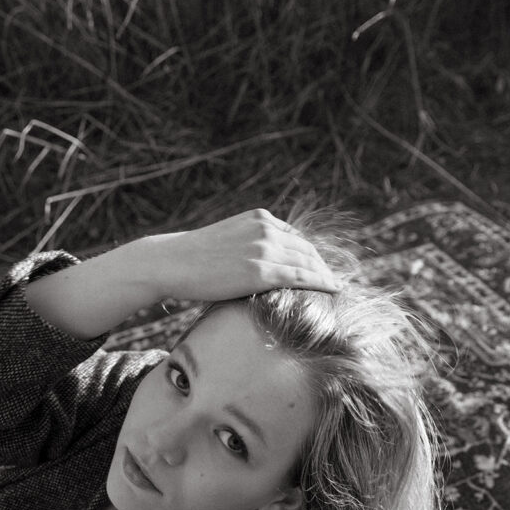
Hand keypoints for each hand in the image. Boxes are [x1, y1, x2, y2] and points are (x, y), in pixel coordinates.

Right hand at [142, 208, 338, 300]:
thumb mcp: (227, 240)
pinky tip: (332, 291)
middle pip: (306, 249)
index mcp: (259, 218)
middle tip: (334, 281)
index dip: (311, 255)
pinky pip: (300, 277)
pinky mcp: (261, 271)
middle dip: (322, 266)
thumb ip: (247, 245)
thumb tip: (255, 266)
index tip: (320, 267)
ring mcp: (264, 249)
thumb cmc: (193, 259)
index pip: (295, 237)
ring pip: (308, 263)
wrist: (172, 262)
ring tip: (336, 289)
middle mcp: (266, 229)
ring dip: (325, 277)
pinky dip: (320, 283)